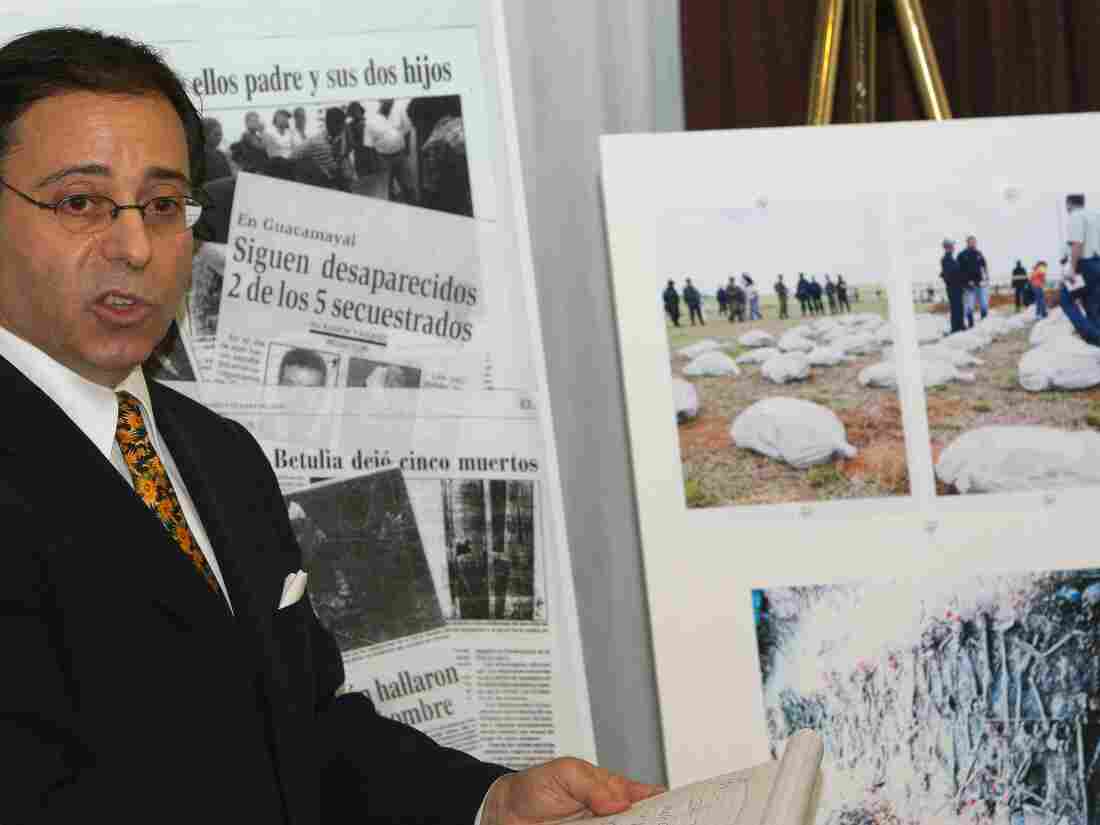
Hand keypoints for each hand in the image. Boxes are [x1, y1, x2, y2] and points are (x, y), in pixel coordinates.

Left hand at [482, 758, 663, 824]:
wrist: (504, 814)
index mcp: (612, 791)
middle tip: (661, 821)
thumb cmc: (535, 787)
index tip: (676, 808)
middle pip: (642, 822)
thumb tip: (617, 800)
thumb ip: (592, 784)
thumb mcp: (565, 772)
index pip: (647, 797)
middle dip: (654, 820)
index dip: (664, 802)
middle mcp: (611, 817)